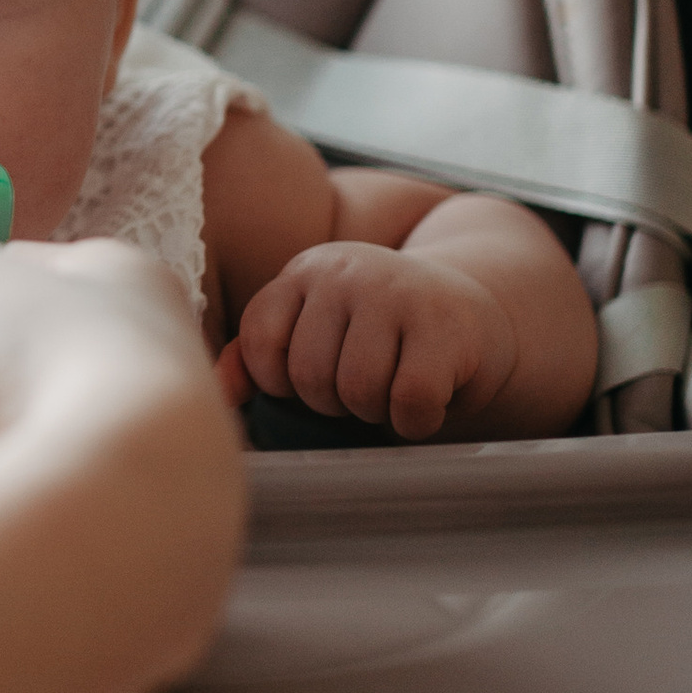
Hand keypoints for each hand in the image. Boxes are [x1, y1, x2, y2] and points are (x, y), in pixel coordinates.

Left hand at [217, 239, 515, 440]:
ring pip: (358, 391)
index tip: (315, 378)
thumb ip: (259, 356)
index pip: (261, 342)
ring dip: (377, 412)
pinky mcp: (446, 325)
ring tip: (393, 389)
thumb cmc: (382, 336)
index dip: (283, 383)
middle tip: (365, 387)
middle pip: (310, 376)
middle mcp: (348, 270)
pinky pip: (410, 402)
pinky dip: (417, 422)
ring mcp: (399, 292)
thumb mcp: (318, 331)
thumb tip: (217, 392)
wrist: (474, 315)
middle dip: (335, 404)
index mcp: (306, 271)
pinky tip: (427, 402)